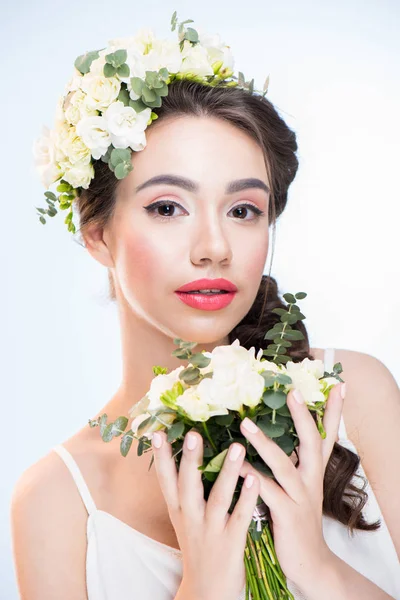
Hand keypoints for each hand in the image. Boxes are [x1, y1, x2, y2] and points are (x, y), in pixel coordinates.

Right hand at [151, 426, 260, 599]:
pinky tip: (256, 480)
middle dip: (189, 460)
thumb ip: (184, 490)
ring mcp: (211, 531)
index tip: (157, 433)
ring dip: (227, 472)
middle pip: (187, 486)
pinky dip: (247, 498)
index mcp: (178, 511)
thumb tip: (185, 455)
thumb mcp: (184, 519)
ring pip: (218, 498)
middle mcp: (191, 519)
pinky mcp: (231, 544)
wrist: (207, 593)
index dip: (161, 458)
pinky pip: (240, 517)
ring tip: (237, 446)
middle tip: (193, 434)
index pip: (166, 480)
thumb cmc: (198, 547)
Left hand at [238, 382, 344, 588]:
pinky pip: (269, 493)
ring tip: (245, 423)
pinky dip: (254, 479)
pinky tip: (240, 469)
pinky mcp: (287, 515)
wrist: (309, 563)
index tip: (339, 385)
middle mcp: (311, 480)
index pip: (327, 435)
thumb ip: (291, 462)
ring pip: (284, 465)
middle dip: (302, 416)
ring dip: (264, 443)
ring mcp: (300, 497)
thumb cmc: (297, 518)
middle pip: (312, 442)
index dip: (334, 411)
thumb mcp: (300, 487)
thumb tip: (273, 435)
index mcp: (314, 471)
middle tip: (293, 391)